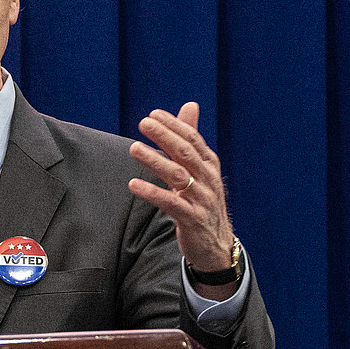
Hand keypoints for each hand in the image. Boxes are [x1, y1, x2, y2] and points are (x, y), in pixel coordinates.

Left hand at [128, 102, 238, 298]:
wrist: (216, 244)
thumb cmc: (202, 201)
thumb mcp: (199, 169)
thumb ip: (190, 139)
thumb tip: (190, 104)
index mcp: (209, 164)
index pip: (192, 139)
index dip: (173, 125)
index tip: (153, 114)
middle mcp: (208, 179)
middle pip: (185, 153)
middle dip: (164, 136)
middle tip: (143, 123)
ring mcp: (201, 199)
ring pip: (178, 176)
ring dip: (155, 161)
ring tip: (134, 148)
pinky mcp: (192, 219)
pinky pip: (171, 203)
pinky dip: (152, 192)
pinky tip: (134, 184)